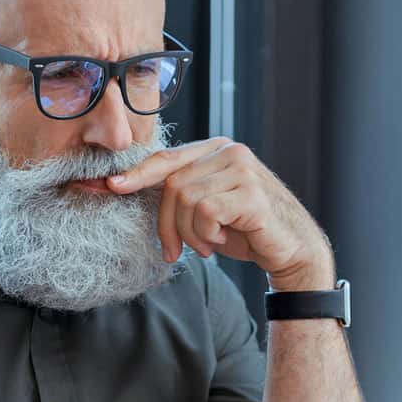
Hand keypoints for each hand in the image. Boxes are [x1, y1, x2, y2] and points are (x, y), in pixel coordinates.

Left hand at [107, 137, 335, 291]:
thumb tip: (126, 187)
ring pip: (186, 198)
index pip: (167, 159)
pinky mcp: (250, 192)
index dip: (138, 174)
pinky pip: (206, 211)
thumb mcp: (206, 209)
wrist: (290, 249)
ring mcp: (242, 168)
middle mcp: (229, 151)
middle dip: (167, 224)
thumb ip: (180, 194)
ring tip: (207, 246)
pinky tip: (221, 242)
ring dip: (189, 233)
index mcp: (216, 150)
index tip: (111, 186)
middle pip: (172, 184)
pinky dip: (206, 234)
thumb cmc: (246, 230)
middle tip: (176, 251)